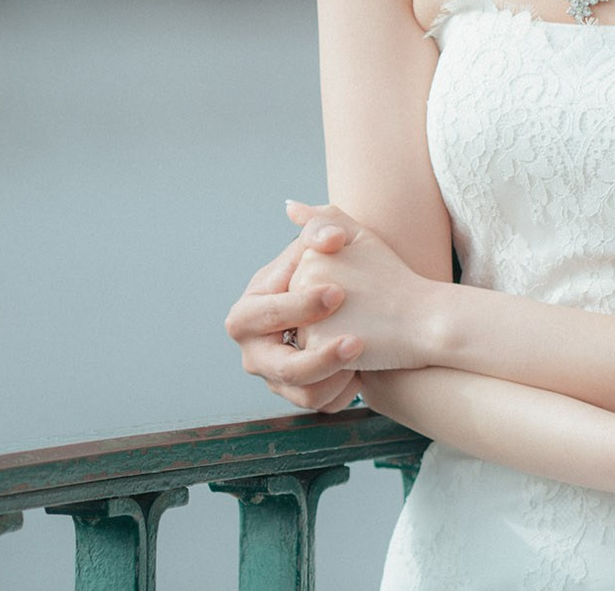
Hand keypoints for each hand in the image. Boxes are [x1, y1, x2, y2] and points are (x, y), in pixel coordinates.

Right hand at [224, 204, 363, 412]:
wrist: (360, 303)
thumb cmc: (336, 266)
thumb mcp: (331, 240)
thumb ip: (319, 224)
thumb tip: (295, 208)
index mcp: (248, 313)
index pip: (262, 315)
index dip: (298, 306)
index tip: (339, 293)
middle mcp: (255, 352)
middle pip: (279, 367)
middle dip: (317, 357)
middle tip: (358, 341)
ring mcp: (276, 378)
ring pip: (303, 394)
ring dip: (336, 377)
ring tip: (367, 355)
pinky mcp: (299, 394)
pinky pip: (321, 404)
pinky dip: (343, 391)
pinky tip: (365, 370)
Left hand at [282, 200, 444, 372]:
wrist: (426, 319)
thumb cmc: (397, 279)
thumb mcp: (363, 238)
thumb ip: (324, 219)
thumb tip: (289, 206)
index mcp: (311, 254)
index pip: (307, 278)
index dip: (336, 287)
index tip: (362, 285)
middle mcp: (302, 280)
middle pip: (301, 303)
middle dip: (326, 309)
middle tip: (363, 304)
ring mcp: (306, 313)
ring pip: (304, 329)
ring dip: (327, 330)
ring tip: (361, 322)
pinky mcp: (314, 344)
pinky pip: (311, 354)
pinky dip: (330, 351)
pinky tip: (356, 341)